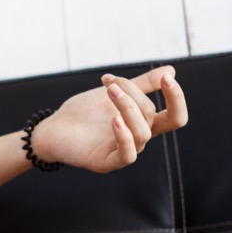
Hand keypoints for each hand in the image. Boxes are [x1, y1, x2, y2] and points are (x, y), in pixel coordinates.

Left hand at [32, 65, 188, 173]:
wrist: (54, 128)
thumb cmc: (85, 112)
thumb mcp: (115, 92)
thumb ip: (141, 84)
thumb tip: (171, 70)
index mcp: (143, 123)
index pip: (175, 117)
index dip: (176, 98)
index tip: (167, 77)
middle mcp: (137, 138)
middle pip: (150, 115)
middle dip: (132, 93)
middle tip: (109, 83)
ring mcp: (124, 152)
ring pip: (141, 133)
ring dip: (127, 107)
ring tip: (108, 91)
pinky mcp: (107, 163)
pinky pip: (127, 155)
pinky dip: (124, 136)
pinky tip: (115, 120)